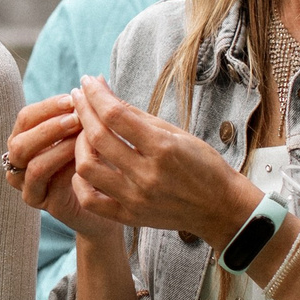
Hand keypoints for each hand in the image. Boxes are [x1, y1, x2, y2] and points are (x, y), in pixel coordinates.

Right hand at [8, 92, 119, 239]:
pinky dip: (57, 167)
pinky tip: (80, 160)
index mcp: (30, 139)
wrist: (112, 200)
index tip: (73, 99)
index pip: (26, 117)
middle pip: (18, 139)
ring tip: (80, 138)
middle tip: (76, 119)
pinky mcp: (38, 201)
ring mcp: (27, 183)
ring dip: (54, 146)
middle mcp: (21, 161)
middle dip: (48, 127)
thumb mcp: (95, 133)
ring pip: (26, 161)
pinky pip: (38, 182)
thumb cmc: (102, 162)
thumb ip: (92, 110)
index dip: (47, 107)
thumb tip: (99, 77)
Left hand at [61, 79, 262, 244]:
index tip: (87, 81)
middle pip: (98, 138)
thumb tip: (105, 91)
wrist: (220, 208)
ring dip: (79, 144)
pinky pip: (90, 199)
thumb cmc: (202, 165)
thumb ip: (136, 115)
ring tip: (82, 131)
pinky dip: (81, 180)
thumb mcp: (175, 133)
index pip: (116, 115)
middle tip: (78, 96)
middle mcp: (147, 175)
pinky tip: (84, 164)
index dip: (96, 94)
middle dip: (83, 110)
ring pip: (87, 168)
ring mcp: (136, 199)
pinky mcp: (130, 217)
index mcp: (162, 148)